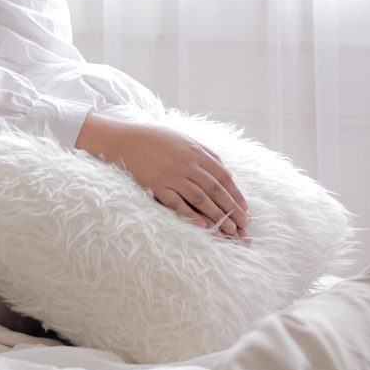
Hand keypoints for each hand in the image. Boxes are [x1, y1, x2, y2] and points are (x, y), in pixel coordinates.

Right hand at [76, 115, 251, 241]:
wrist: (125, 140)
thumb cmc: (156, 139)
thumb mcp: (184, 139)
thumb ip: (205, 153)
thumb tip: (224, 168)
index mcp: (196, 152)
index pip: (223, 176)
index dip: (235, 194)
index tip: (244, 209)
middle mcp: (187, 164)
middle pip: (215, 189)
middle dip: (231, 208)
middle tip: (243, 224)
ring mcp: (172, 176)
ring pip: (200, 198)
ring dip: (217, 215)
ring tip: (229, 230)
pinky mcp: (157, 186)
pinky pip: (177, 203)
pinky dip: (191, 215)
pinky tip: (203, 226)